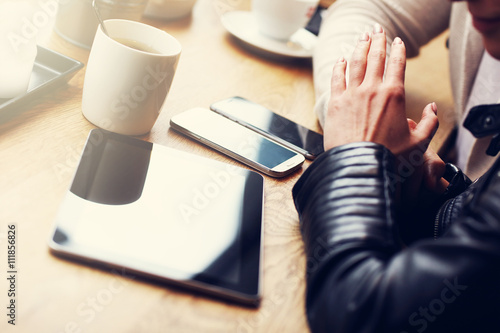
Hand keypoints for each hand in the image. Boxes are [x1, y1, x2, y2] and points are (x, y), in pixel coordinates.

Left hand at [323, 25, 437, 156]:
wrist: (359, 166)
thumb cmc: (389, 158)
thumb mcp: (419, 143)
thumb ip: (430, 123)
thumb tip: (433, 108)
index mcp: (394, 95)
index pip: (397, 64)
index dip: (398, 50)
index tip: (398, 41)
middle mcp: (372, 89)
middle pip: (375, 57)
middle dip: (378, 40)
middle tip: (378, 30)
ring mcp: (352, 95)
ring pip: (356, 63)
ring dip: (360, 47)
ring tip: (363, 36)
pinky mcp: (335, 103)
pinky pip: (337, 78)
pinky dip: (340, 66)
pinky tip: (341, 59)